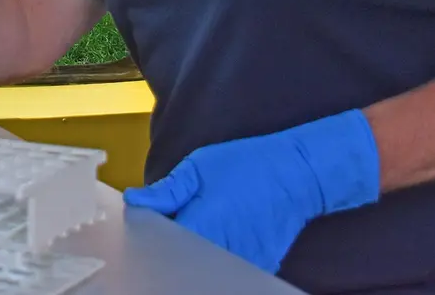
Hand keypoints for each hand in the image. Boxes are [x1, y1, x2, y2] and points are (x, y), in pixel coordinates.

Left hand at [123, 110, 380, 273]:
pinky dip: (217, 258)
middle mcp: (224, 249)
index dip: (151, 236)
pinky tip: (220, 235)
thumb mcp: (201, 167)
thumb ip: (168, 190)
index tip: (149, 224)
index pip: (162, 245)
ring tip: (204, 224)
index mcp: (204, 223)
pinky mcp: (259, 267)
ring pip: (205, 266)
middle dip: (171, 245)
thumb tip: (135, 201)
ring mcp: (243, 262)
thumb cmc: (249, 165)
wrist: (299, 174)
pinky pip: (227, 268)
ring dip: (194, 252)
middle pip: (183, 260)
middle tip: (177, 221)